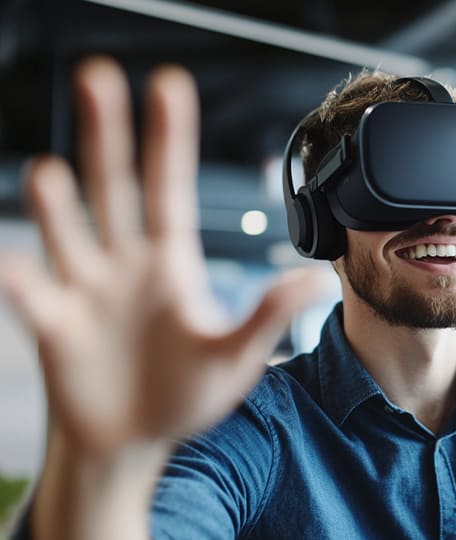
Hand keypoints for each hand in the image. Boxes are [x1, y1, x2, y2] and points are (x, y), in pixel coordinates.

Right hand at [0, 57, 316, 457]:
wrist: (134, 440)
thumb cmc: (186, 396)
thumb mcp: (237, 357)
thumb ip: (268, 316)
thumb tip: (318, 280)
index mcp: (171, 263)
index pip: (171, 189)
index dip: (169, 139)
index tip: (170, 85)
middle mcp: (125, 264)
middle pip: (114, 187)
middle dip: (106, 134)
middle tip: (98, 75)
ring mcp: (85, 290)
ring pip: (68, 230)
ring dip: (57, 204)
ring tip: (51, 174)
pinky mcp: (54, 325)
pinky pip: (29, 292)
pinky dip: (16, 276)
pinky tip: (9, 260)